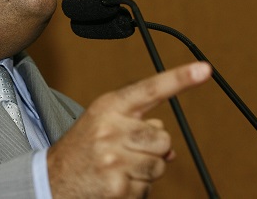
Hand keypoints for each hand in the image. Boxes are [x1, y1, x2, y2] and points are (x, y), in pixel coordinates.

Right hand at [47, 62, 211, 198]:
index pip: (149, 89)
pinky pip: (148, 188)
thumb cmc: (83, 148)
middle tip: (127, 151)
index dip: (179, 79)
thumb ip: (138, 125)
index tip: (204, 69)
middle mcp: (110, 128)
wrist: (52, 178)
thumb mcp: (104, 124)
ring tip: (119, 167)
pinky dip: (137, 189)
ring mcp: (113, 157)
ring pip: (160, 164)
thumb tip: (170, 148)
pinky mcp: (117, 185)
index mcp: (109, 106)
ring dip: (146, 171)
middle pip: (163, 136)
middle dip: (154, 148)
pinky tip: (116, 182)